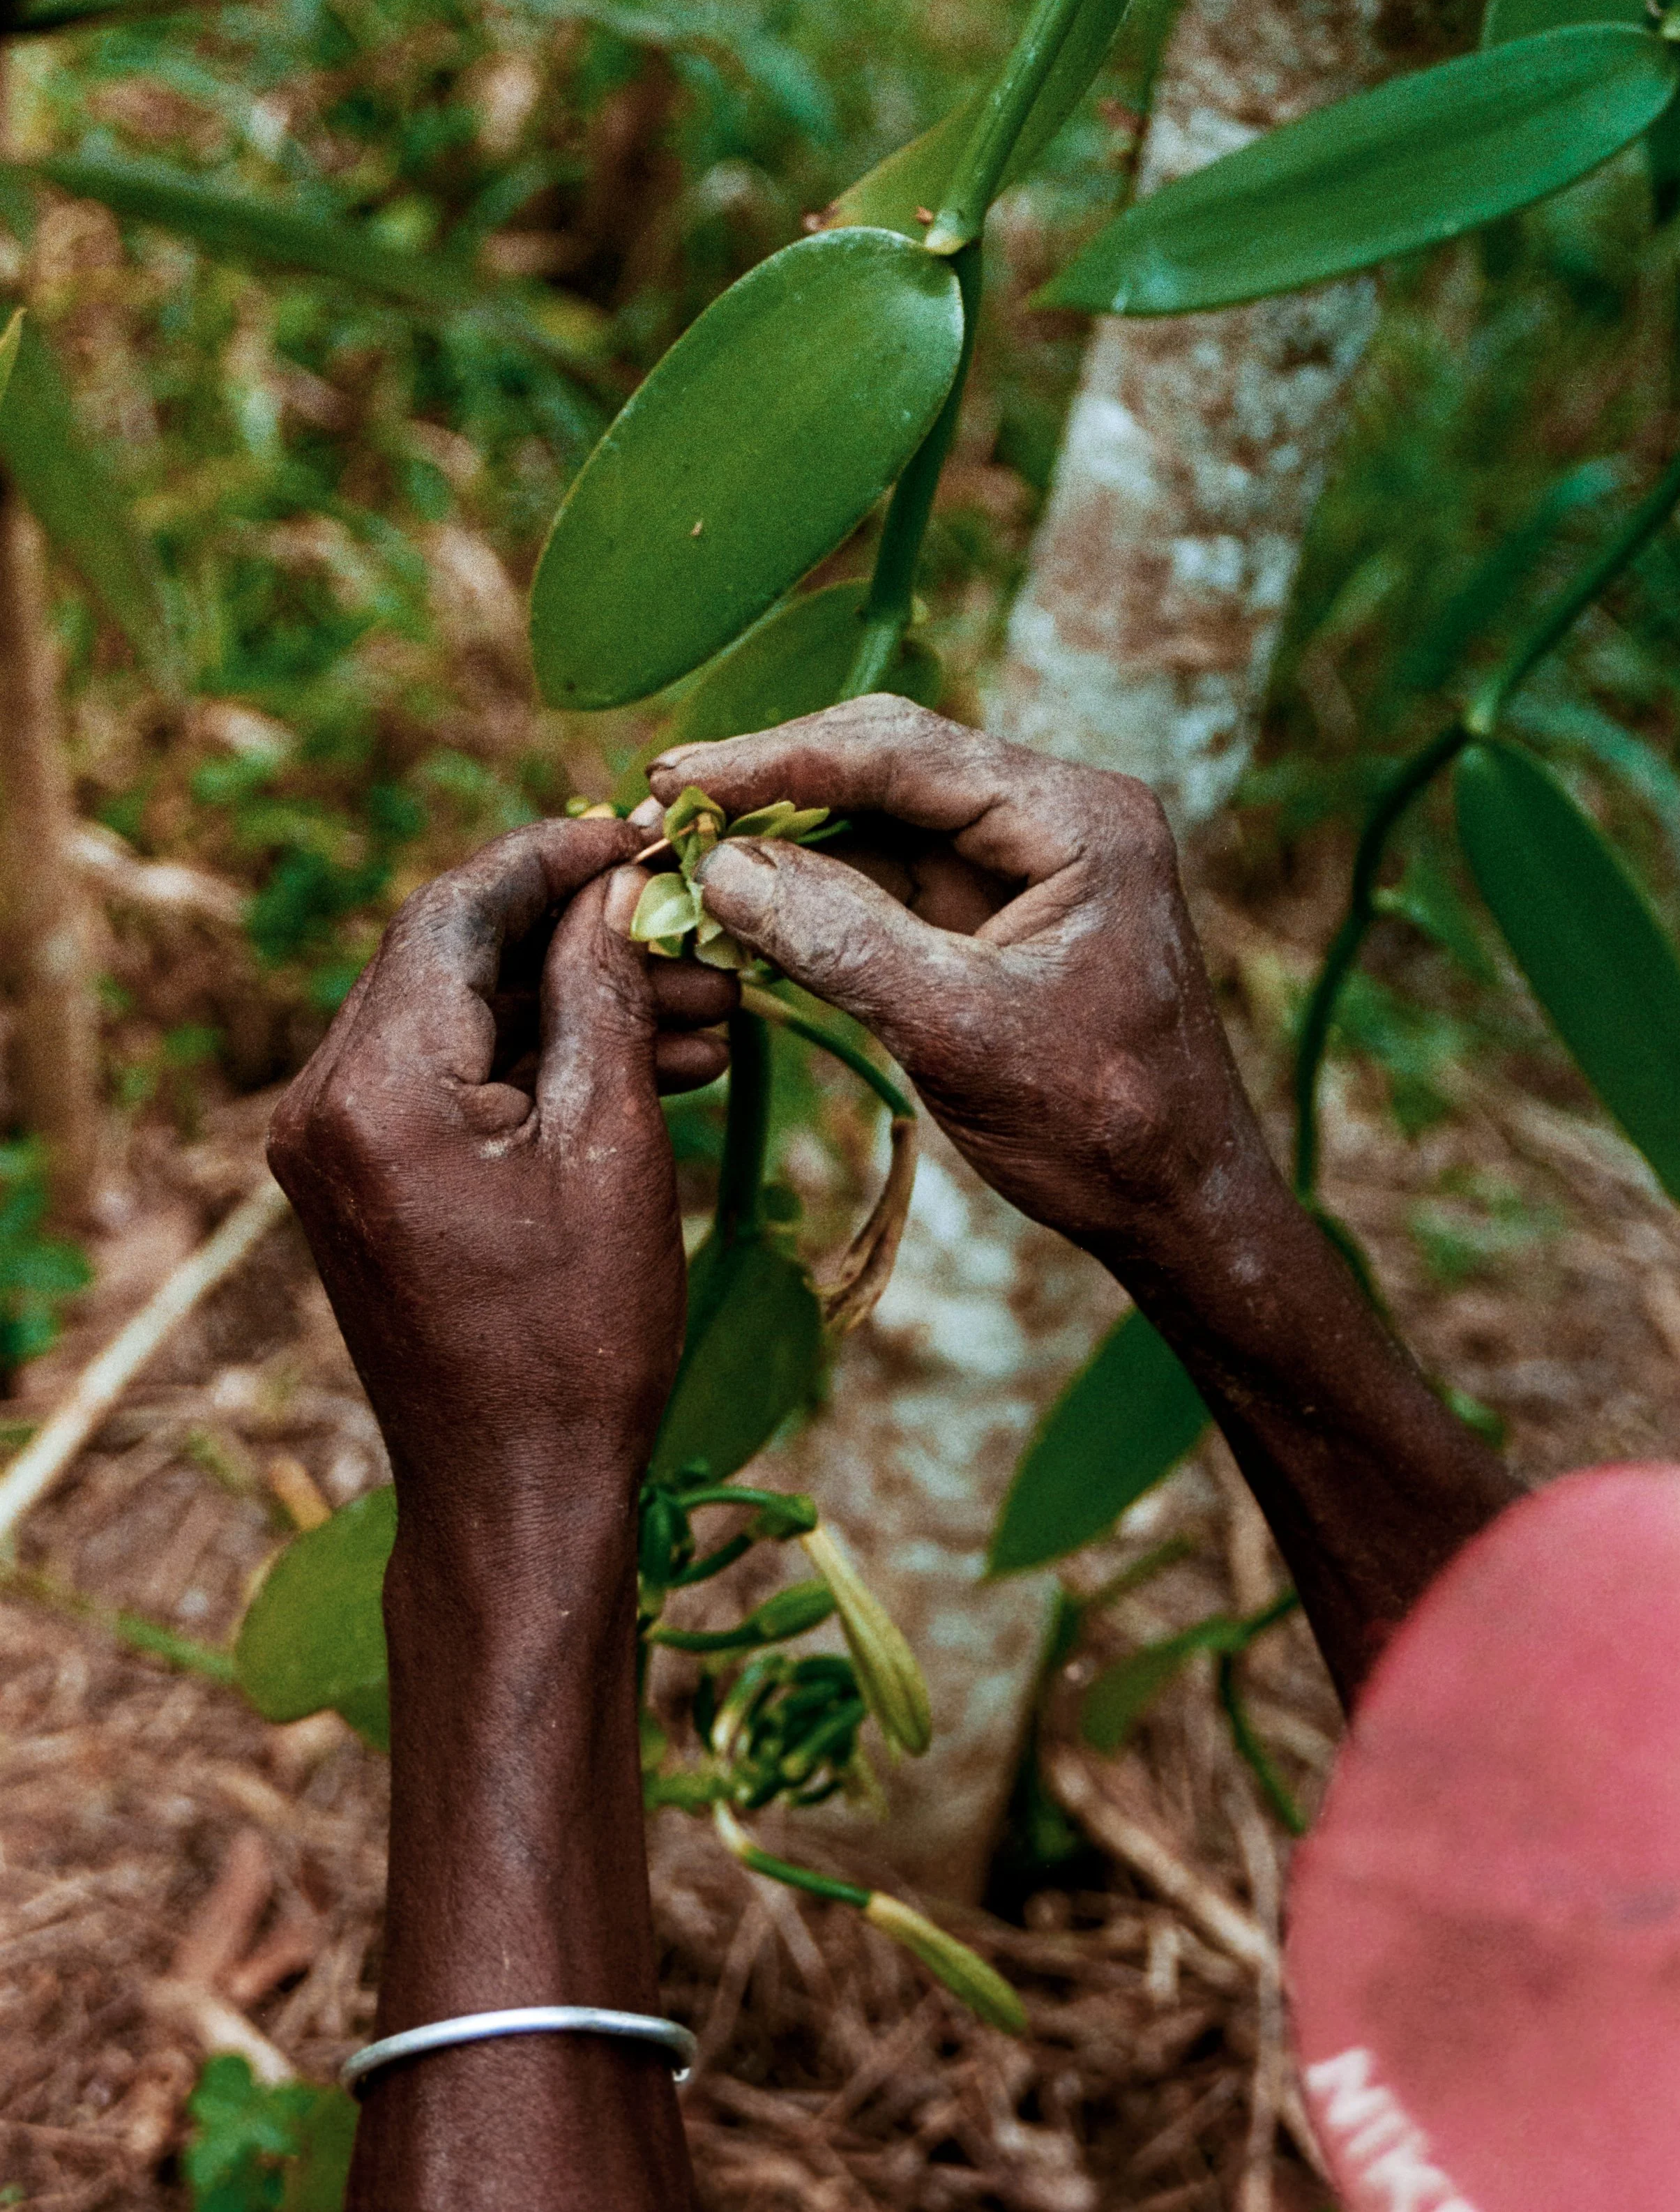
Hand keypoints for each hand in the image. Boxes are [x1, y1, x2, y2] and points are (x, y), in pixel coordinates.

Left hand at [267, 815, 736, 1541]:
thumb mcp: (611, 1148)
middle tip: (692, 925)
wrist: (515, 1494)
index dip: (552, 856)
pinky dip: (539, 1061)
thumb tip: (614, 887)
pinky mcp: (364, 1178)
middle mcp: (325, 1102)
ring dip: (573, 999)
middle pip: (451, 954)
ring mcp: (335, 1143)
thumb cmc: (575, 1339)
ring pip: (461, 1014)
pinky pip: (452, 1077)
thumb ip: (604, 996)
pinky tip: (650, 1063)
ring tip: (706, 1008)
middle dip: (577, 929)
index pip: (453, 910)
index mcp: (374, 1087)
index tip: (642, 833)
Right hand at [649, 695, 1271, 1278]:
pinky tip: (738, 900)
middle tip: (661, 805)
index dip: (779, 761)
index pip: (904, 752)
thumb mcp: (959, 1033)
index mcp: (1079, 818)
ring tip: (678, 851)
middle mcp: (1057, 815)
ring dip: (783, 836)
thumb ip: (842, 941)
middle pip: (887, 762)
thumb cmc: (1100, 1126)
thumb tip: (720, 869)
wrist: (1181, 1204)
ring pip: (879, 817)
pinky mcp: (997, 909)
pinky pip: (889, 874)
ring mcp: (1026, 860)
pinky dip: (813, 888)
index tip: (677, 777)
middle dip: (772, 785)